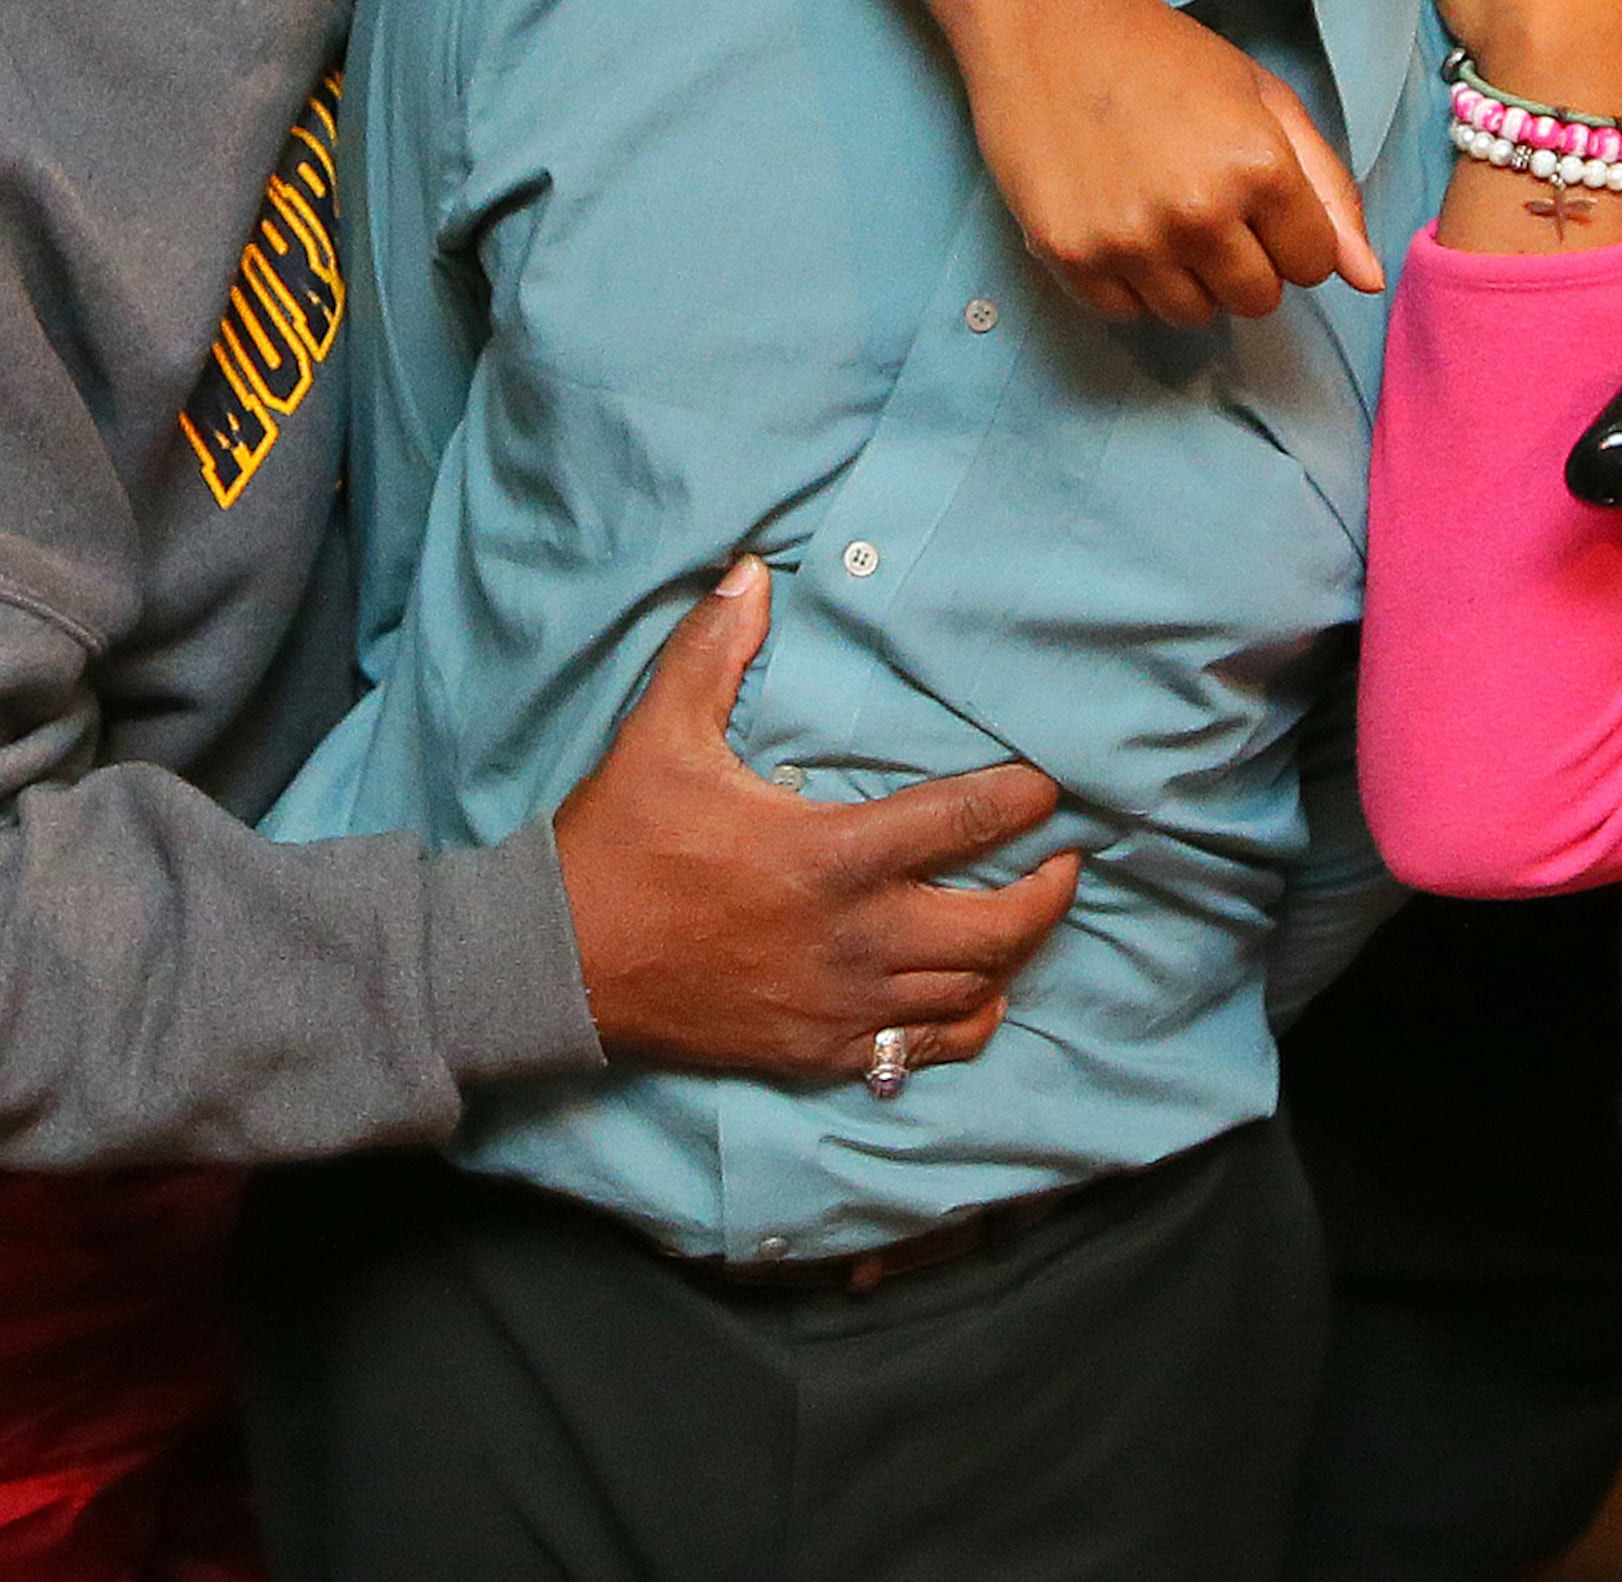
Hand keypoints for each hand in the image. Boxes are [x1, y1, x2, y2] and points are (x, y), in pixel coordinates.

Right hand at [552, 558, 1080, 1078]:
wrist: (558, 965)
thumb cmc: (617, 845)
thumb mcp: (661, 734)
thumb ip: (715, 649)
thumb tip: (754, 570)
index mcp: (833, 854)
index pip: (967, 823)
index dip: (1025, 801)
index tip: (1050, 787)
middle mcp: (856, 938)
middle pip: (999, 926)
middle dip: (1048, 890)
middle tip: (1063, 857)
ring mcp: (842, 1004)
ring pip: (974, 992)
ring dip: (1014, 954)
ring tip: (1029, 915)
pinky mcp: (820, 1052)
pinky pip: (924, 1049)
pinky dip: (965, 1021)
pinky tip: (976, 993)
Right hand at [804, 0, 1382, 328]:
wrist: (1049, 25)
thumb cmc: (1168, 56)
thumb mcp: (1265, 101)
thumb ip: (1328, 189)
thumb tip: (1368, 281)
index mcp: (1258, 169)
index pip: (1313, 265)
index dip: (1294, 236)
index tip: (1261, 204)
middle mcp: (1197, 215)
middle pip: (1258, 301)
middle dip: (1248, 264)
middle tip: (1210, 208)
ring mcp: (1130, 242)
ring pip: (1193, 316)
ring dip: (1190, 280)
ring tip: (1163, 215)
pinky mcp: (1070, 257)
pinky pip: (1126, 314)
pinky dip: (1132, 284)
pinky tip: (1120, 224)